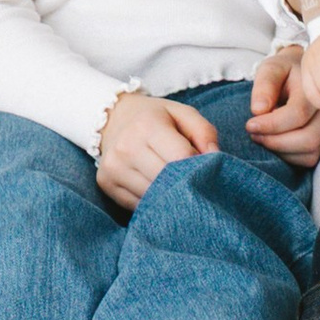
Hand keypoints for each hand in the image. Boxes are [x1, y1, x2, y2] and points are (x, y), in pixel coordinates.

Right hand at [96, 89, 219, 215]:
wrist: (113, 118)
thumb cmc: (156, 118)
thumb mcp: (183, 114)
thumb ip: (204, 132)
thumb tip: (214, 159)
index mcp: (147, 124)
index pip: (181, 157)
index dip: (199, 166)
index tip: (205, 168)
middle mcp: (126, 147)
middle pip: (166, 180)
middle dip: (185, 184)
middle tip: (195, 181)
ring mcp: (113, 168)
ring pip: (152, 197)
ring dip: (169, 196)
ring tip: (176, 185)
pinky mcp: (106, 184)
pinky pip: (137, 205)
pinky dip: (152, 202)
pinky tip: (157, 190)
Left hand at [244, 44, 319, 165]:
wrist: (300, 76)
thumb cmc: (283, 73)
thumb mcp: (271, 69)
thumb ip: (264, 85)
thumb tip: (259, 110)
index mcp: (314, 91)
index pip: (297, 114)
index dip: (271, 125)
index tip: (250, 124)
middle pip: (308, 139)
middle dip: (276, 142)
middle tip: (254, 134)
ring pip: (310, 153)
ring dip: (281, 151)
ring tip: (262, 138)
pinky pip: (309, 159)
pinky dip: (288, 157)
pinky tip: (274, 142)